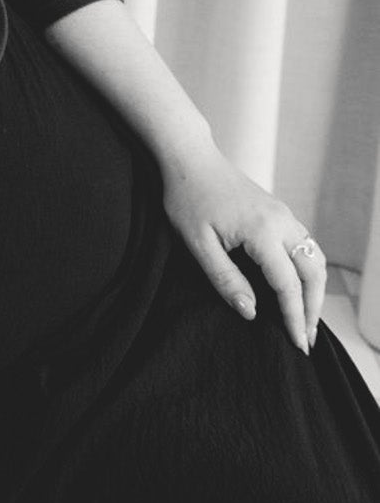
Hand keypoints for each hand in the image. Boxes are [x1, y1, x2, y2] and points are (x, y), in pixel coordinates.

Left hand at [159, 135, 325, 353]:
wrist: (189, 157)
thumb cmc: (187, 198)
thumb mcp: (197, 244)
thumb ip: (225, 280)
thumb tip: (251, 313)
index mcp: (262, 231)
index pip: (288, 285)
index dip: (294, 318)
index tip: (297, 344)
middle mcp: (281, 221)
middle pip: (314, 272)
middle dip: (314, 308)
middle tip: (306, 339)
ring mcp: (283, 214)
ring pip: (315, 257)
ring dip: (315, 290)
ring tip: (305, 319)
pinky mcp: (279, 211)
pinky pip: (306, 245)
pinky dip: (308, 271)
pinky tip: (296, 287)